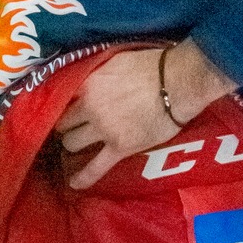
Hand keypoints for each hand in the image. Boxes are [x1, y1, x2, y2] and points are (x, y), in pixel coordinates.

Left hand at [56, 41, 234, 190]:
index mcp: (88, 83)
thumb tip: (89, 79)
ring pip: (72, 143)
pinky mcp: (119, 148)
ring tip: (79, 145)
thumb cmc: (153, 66)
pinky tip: (75, 183)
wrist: (179, 83)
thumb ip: (97, 73)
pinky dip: (84, 177)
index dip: (66, 103)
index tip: (68, 107)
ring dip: (74, 144)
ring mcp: (103, 129)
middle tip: (74, 126)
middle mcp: (89, 107)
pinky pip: (95, 167)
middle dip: (67, 125)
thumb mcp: (116, 60)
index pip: (63, 97)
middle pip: (64, 122)